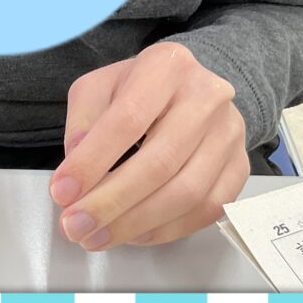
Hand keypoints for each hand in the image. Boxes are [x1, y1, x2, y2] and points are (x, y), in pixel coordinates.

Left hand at [49, 42, 249, 249]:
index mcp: (166, 66)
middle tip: (75, 226)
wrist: (192, 88)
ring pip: (187, 193)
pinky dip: (167, 229)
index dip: (92, 161)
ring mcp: (229, 134)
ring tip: (97, 236)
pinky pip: (208, 210)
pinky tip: (134, 233)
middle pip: (160, 162)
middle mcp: (207, 97)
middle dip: (111, 202)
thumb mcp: (99, 87)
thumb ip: (82, 121)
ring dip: (136, 223)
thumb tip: (75, 168)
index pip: (127, 119)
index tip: (61, 193)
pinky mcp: (241, 166)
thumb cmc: (138, 89)